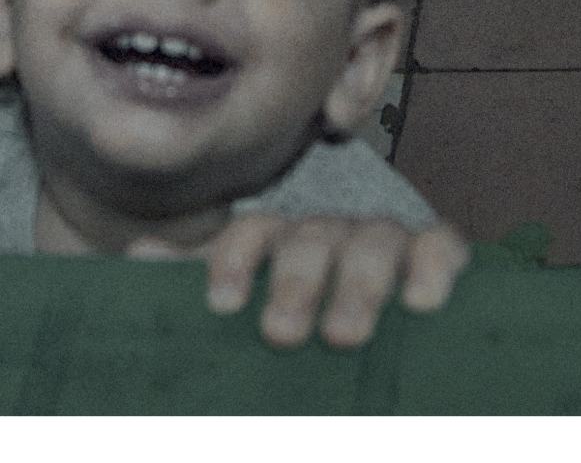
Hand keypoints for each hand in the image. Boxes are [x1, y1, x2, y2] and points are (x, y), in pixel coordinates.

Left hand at [129, 215, 470, 348]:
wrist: (356, 348)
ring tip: (343, 335)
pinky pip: (439, 244)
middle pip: (308, 239)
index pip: (249, 234)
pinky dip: (432, 264)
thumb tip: (140, 256)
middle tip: (281, 335)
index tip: (222, 306)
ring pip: (370, 241)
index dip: (233, 262)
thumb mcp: (241, 311)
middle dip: (294, 284)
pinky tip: (420, 302)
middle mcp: (324, 233)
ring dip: (356, 286)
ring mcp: (379, 241)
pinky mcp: (435, 258)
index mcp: (273, 240)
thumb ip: (191, 287)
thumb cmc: (292, 327)